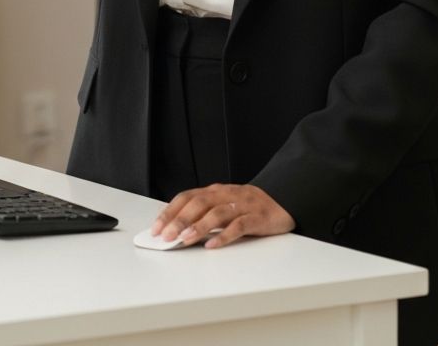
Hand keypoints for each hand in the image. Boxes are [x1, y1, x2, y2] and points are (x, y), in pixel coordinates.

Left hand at [150, 183, 294, 248]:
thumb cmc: (247, 207)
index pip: (186, 197)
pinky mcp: (257, 218)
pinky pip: (239, 226)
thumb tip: (176, 230)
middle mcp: (225, 195)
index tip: (155, 228)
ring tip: (184, 240)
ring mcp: (242, 205)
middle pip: (198, 204)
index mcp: (214, 191)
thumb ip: (203, 214)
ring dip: (198, 227)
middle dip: (179, 220)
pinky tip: (212, 246)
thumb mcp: (223, 205)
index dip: (170, 211)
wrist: (282, 201)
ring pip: (216, 213)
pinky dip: (224, 236)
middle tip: (166, 236)